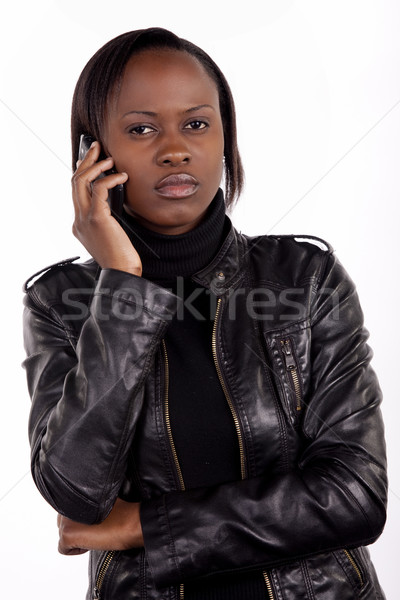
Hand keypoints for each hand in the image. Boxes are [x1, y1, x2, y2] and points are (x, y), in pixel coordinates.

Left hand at [57, 498, 143, 555]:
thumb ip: (87, 500)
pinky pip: (63, 549)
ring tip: (94, 533)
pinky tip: (91, 542)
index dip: (81, 518)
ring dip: (76, 538)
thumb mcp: (101, 500)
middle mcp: (66, 505)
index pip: (67, 510)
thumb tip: (83, 507)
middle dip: (76, 528)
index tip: (93, 520)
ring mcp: (65, 520)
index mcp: (75, 493)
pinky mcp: (66, 535)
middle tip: (94, 527)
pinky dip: (77, 549)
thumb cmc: (121, 512)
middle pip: (63, 522)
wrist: (129, 523)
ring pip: (63, 534)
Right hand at [72, 141, 141, 275]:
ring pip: (80, 182)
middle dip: (86, 161)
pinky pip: (99, 190)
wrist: (122, 273)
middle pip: (75, 182)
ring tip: (109, 158)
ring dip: (95, 166)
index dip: (83, 173)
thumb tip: (116, 201)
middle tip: (96, 148)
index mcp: (80, 225)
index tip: (92, 161)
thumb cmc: (122, 258)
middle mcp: (78, 220)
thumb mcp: (112, 235)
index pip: (77, 193)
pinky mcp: (97, 219)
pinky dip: (110, 179)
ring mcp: (85, 219)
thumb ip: (108, 219)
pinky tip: (122, 176)